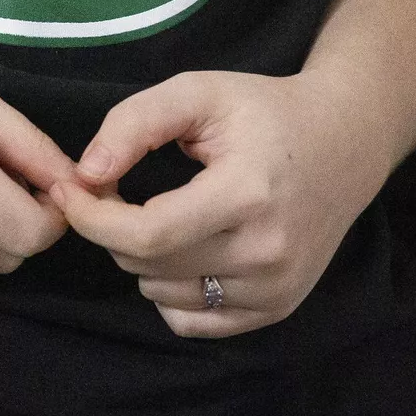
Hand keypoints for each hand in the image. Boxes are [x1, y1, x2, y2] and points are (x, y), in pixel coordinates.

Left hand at [55, 69, 392, 338]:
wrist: (345, 143)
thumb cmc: (265, 112)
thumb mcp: (199, 93)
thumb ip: (135, 123)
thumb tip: (86, 174)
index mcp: (248, 194)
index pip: (147, 234)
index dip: (93, 218)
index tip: (70, 190)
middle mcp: (266, 252)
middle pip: (148, 266)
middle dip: (113, 228)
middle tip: (117, 190)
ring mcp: (275, 289)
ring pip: (162, 295)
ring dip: (143, 259)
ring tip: (163, 213)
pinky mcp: (276, 309)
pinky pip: (192, 322)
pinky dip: (171, 290)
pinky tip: (186, 247)